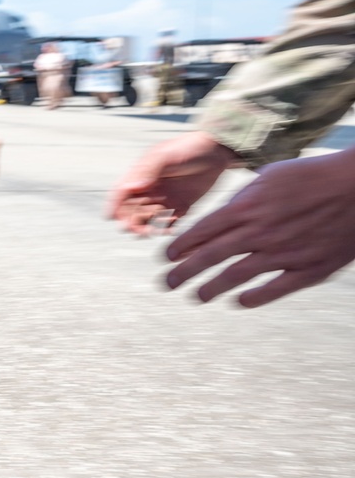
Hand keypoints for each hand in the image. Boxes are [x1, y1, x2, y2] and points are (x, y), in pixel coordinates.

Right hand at [107, 131, 236, 234]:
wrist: (218, 150)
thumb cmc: (189, 148)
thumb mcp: (166, 155)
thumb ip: (148, 170)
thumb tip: (131, 187)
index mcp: (141, 175)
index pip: (121, 191)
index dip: (114, 205)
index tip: (111, 217)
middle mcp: (150, 188)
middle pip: (131, 209)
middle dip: (130, 221)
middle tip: (136, 229)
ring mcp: (165, 198)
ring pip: (147, 218)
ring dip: (145, 227)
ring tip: (150, 232)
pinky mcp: (181, 206)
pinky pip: (169, 222)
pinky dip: (166, 228)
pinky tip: (169, 229)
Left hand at [166, 145, 354, 305]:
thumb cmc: (311, 176)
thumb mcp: (268, 177)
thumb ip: (241, 200)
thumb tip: (218, 220)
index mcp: (247, 207)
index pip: (201, 232)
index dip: (179, 247)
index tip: (166, 259)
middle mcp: (260, 232)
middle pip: (210, 257)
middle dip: (183, 273)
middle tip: (167, 284)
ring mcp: (284, 252)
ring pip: (236, 277)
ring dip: (211, 289)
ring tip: (197, 296)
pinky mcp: (310, 268)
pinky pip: (275, 290)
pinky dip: (253, 298)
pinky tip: (238, 302)